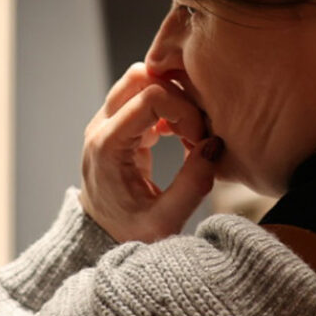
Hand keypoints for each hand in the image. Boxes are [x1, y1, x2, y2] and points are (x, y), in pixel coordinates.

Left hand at [79, 62, 222, 242]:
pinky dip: (168, 108)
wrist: (101, 237)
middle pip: (140, 77)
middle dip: (178, 96)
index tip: (199, 141)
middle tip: (196, 131)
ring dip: (173, 100)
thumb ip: (191, 186)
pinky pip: (143, 96)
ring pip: (141, 80)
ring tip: (189, 135)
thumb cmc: (129, 233)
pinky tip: (181, 137)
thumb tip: (214, 146)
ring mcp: (106, 122)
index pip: (150, 98)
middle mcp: (101, 127)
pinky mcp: (117, 124)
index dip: (184, 112)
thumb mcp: (164, 221)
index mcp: (107, 146)